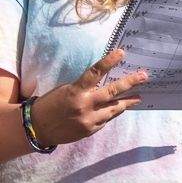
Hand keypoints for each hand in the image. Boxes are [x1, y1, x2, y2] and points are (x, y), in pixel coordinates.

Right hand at [27, 48, 149, 144]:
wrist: (36, 129)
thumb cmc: (50, 105)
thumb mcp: (65, 90)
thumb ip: (84, 87)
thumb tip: (104, 81)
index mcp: (75, 91)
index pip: (95, 73)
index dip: (109, 62)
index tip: (121, 53)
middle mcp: (84, 105)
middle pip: (113, 92)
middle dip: (130, 83)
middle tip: (144, 76)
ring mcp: (89, 119)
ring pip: (115, 108)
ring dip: (128, 101)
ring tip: (139, 96)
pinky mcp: (91, 130)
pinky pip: (107, 119)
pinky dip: (113, 113)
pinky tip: (120, 108)